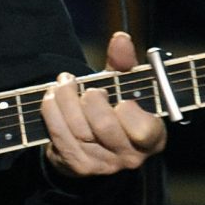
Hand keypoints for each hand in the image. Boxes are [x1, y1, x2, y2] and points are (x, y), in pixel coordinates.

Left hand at [39, 30, 169, 177]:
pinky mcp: (77, 165)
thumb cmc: (113, 108)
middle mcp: (130, 157)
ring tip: (63, 84)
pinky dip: (51, 112)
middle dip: (90, 100)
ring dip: (65, 100)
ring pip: (79, 130)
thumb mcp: (124, 85)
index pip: (144, 130)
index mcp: (153, 138)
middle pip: (105, 127)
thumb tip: (120, 39)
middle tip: (85, 86)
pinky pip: (59, 135)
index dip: (127, 111)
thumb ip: (124, 64)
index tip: (119, 98)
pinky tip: (51, 97)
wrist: (90, 144)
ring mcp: (103, 165)